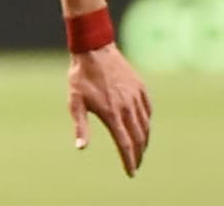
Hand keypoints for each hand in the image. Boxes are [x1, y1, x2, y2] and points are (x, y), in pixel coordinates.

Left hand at [68, 43, 151, 175]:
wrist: (94, 49)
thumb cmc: (81, 77)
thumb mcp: (75, 101)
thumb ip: (80, 125)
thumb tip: (81, 147)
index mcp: (112, 113)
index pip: (125, 144)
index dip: (129, 160)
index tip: (131, 172)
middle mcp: (127, 107)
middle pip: (139, 138)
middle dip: (139, 154)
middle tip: (136, 164)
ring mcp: (136, 97)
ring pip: (146, 125)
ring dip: (144, 140)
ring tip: (140, 149)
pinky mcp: (140, 88)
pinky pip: (148, 110)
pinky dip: (147, 122)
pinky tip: (144, 126)